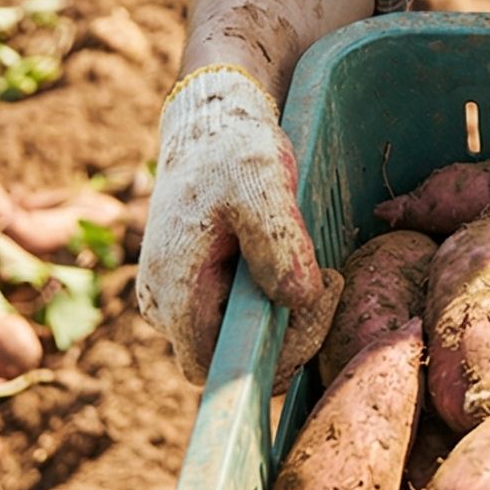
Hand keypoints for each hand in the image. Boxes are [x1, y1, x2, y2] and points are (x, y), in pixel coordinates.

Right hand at [136, 65, 334, 385]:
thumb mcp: (262, 187)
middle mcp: (164, 304)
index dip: (271, 354)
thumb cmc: (233, 151)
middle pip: (226, 359)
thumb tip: (298, 300)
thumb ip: (279, 246)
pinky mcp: (191, 285)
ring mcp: (174, 297)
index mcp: (175, 288)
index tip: (314, 303)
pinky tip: (294, 265)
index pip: (216, 366)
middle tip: (326, 283)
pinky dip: (267, 302)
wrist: (212, 123)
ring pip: (230, 338)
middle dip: (284, 336)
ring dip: (279, 318)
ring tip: (313, 270)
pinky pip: (230, 316)